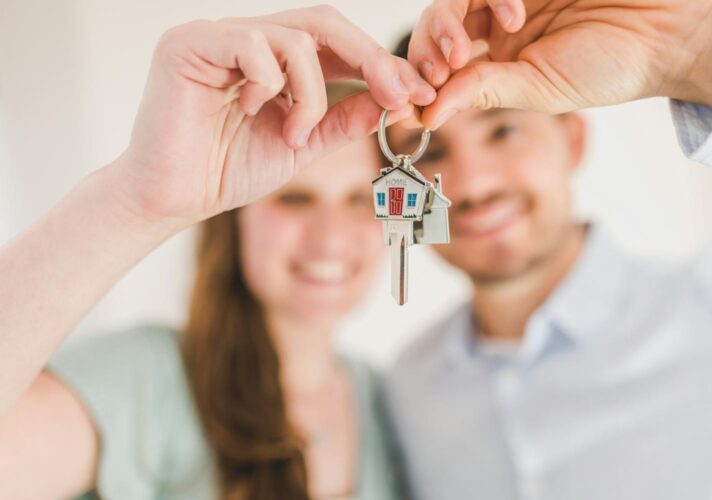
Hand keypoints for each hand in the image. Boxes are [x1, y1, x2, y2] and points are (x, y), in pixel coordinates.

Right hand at [115, 6, 434, 224]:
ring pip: (295, 38)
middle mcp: (248, 39)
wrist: (173, 198)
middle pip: (325, 22)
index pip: (336, 43)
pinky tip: (251, 112)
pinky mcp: (189, 43)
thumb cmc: (228, 170)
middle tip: (399, 95)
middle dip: (371, 60)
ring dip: (312, 94)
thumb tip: (391, 100)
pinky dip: (269, 84)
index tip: (417, 94)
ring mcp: (218, 36)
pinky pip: (252, 44)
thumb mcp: (303, 145)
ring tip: (294, 135)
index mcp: (274, 59)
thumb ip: (342, 120)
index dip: (380, 64)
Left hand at [409, 0, 711, 128]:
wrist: (671, 30)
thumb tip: (425, 115)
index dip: (421, 75)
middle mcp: (499, 22)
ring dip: (451, 19)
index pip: (442, 61)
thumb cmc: (613, 66)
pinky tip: (515, 13)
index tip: (415, 98)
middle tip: (439, 68)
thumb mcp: (540, 89)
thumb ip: (483, 93)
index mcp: (499, 58)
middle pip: (439, 22)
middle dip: (428, 46)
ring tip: (469, 47)